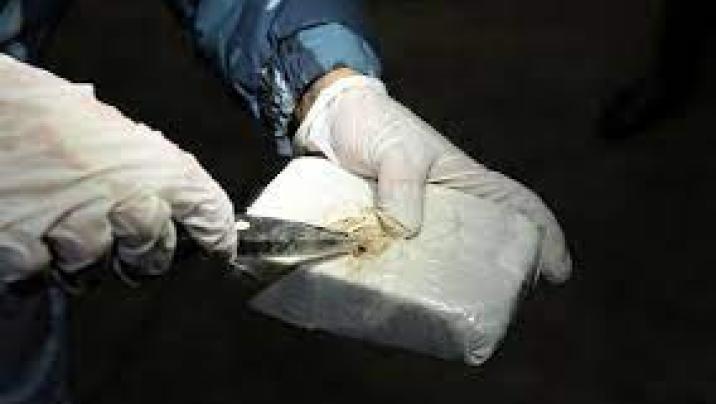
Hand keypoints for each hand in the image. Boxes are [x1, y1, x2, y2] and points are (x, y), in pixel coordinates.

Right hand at [0, 55, 236, 281]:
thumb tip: (156, 185)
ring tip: (57, 228)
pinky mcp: (24, 248)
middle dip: (143, 257)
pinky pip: (38, 277)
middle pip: (153, 254)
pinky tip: (22, 235)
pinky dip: (31, 265)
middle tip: (128, 249)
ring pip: (93, 271)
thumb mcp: (100, 121)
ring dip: (80, 261)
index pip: (207, 210)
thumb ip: (136, 159)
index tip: (219, 249)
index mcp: (151, 161)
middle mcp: (123, 197)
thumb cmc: (33, 104)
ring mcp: (75, 226)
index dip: (216, 235)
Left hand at [295, 73, 570, 282]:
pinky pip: (403, 263)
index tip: (557, 272)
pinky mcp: (385, 231)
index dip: (545, 235)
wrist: (325, 120)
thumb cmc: (372, 124)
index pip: (518, 206)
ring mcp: (415, 221)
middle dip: (497, 277)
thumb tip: (405, 231)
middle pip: (486, 245)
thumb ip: (400, 183)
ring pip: (445, 260)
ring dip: (450, 289)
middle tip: (493, 309)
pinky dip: (405, 284)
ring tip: (447, 319)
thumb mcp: (394, 148)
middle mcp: (447, 207)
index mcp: (465, 182)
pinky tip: (397, 305)